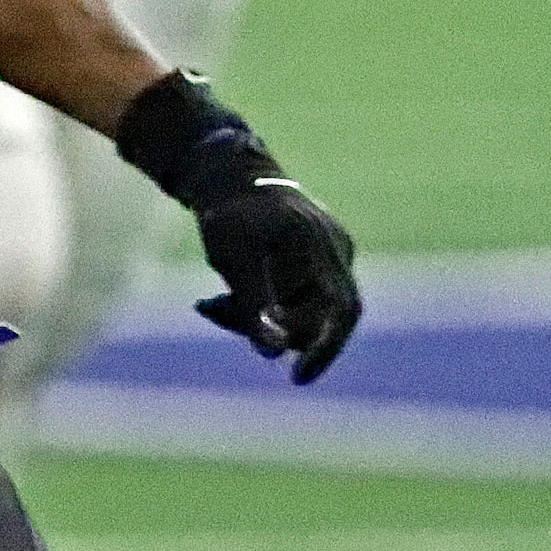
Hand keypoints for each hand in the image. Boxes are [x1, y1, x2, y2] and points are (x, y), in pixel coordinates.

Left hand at [115, 70, 361, 383]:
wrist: (224, 172)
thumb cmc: (227, 210)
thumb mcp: (232, 255)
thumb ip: (252, 302)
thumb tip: (272, 353)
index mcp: (321, 245)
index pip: (342, 310)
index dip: (326, 349)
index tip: (298, 378)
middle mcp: (333, 254)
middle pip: (316, 317)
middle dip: (270, 329)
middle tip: (219, 315)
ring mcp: (323, 259)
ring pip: (298, 313)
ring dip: (255, 319)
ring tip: (209, 305)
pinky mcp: (307, 265)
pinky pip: (289, 301)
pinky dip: (256, 307)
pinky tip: (215, 301)